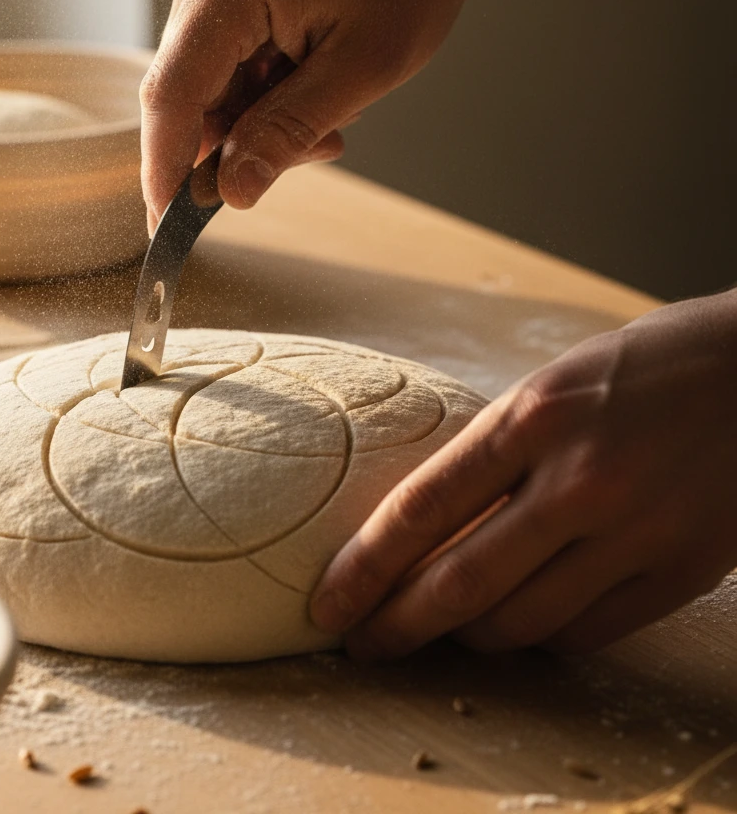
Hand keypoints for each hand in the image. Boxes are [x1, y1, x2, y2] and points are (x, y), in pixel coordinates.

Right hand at [139, 0, 509, 232]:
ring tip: (331, 113)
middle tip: (316, 149)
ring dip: (261, 121)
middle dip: (239, 144)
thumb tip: (228, 193)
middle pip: (189, 99)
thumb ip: (286, 133)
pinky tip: (314, 88)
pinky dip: (265, 97)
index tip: (165, 231)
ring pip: (210, 92)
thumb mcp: (360, 71)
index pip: (172, 97)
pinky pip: (227, 70)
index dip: (164, 170)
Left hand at [309, 288, 736, 656]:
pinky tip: (522, 622)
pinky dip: (541, 637)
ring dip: (467, 635)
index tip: (327, 605)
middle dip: (397, 625)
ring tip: (441, 628)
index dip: (363, 568)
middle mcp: (579, 479)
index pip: (421, 509)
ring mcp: (636, 531)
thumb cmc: (643, 366)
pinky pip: (587, 634)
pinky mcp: (683, 571)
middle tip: (362, 643)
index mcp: (532, 416)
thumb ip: (495, 453)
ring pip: (521, 623)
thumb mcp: (551, 385)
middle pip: (460, 584)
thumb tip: (431, 524)